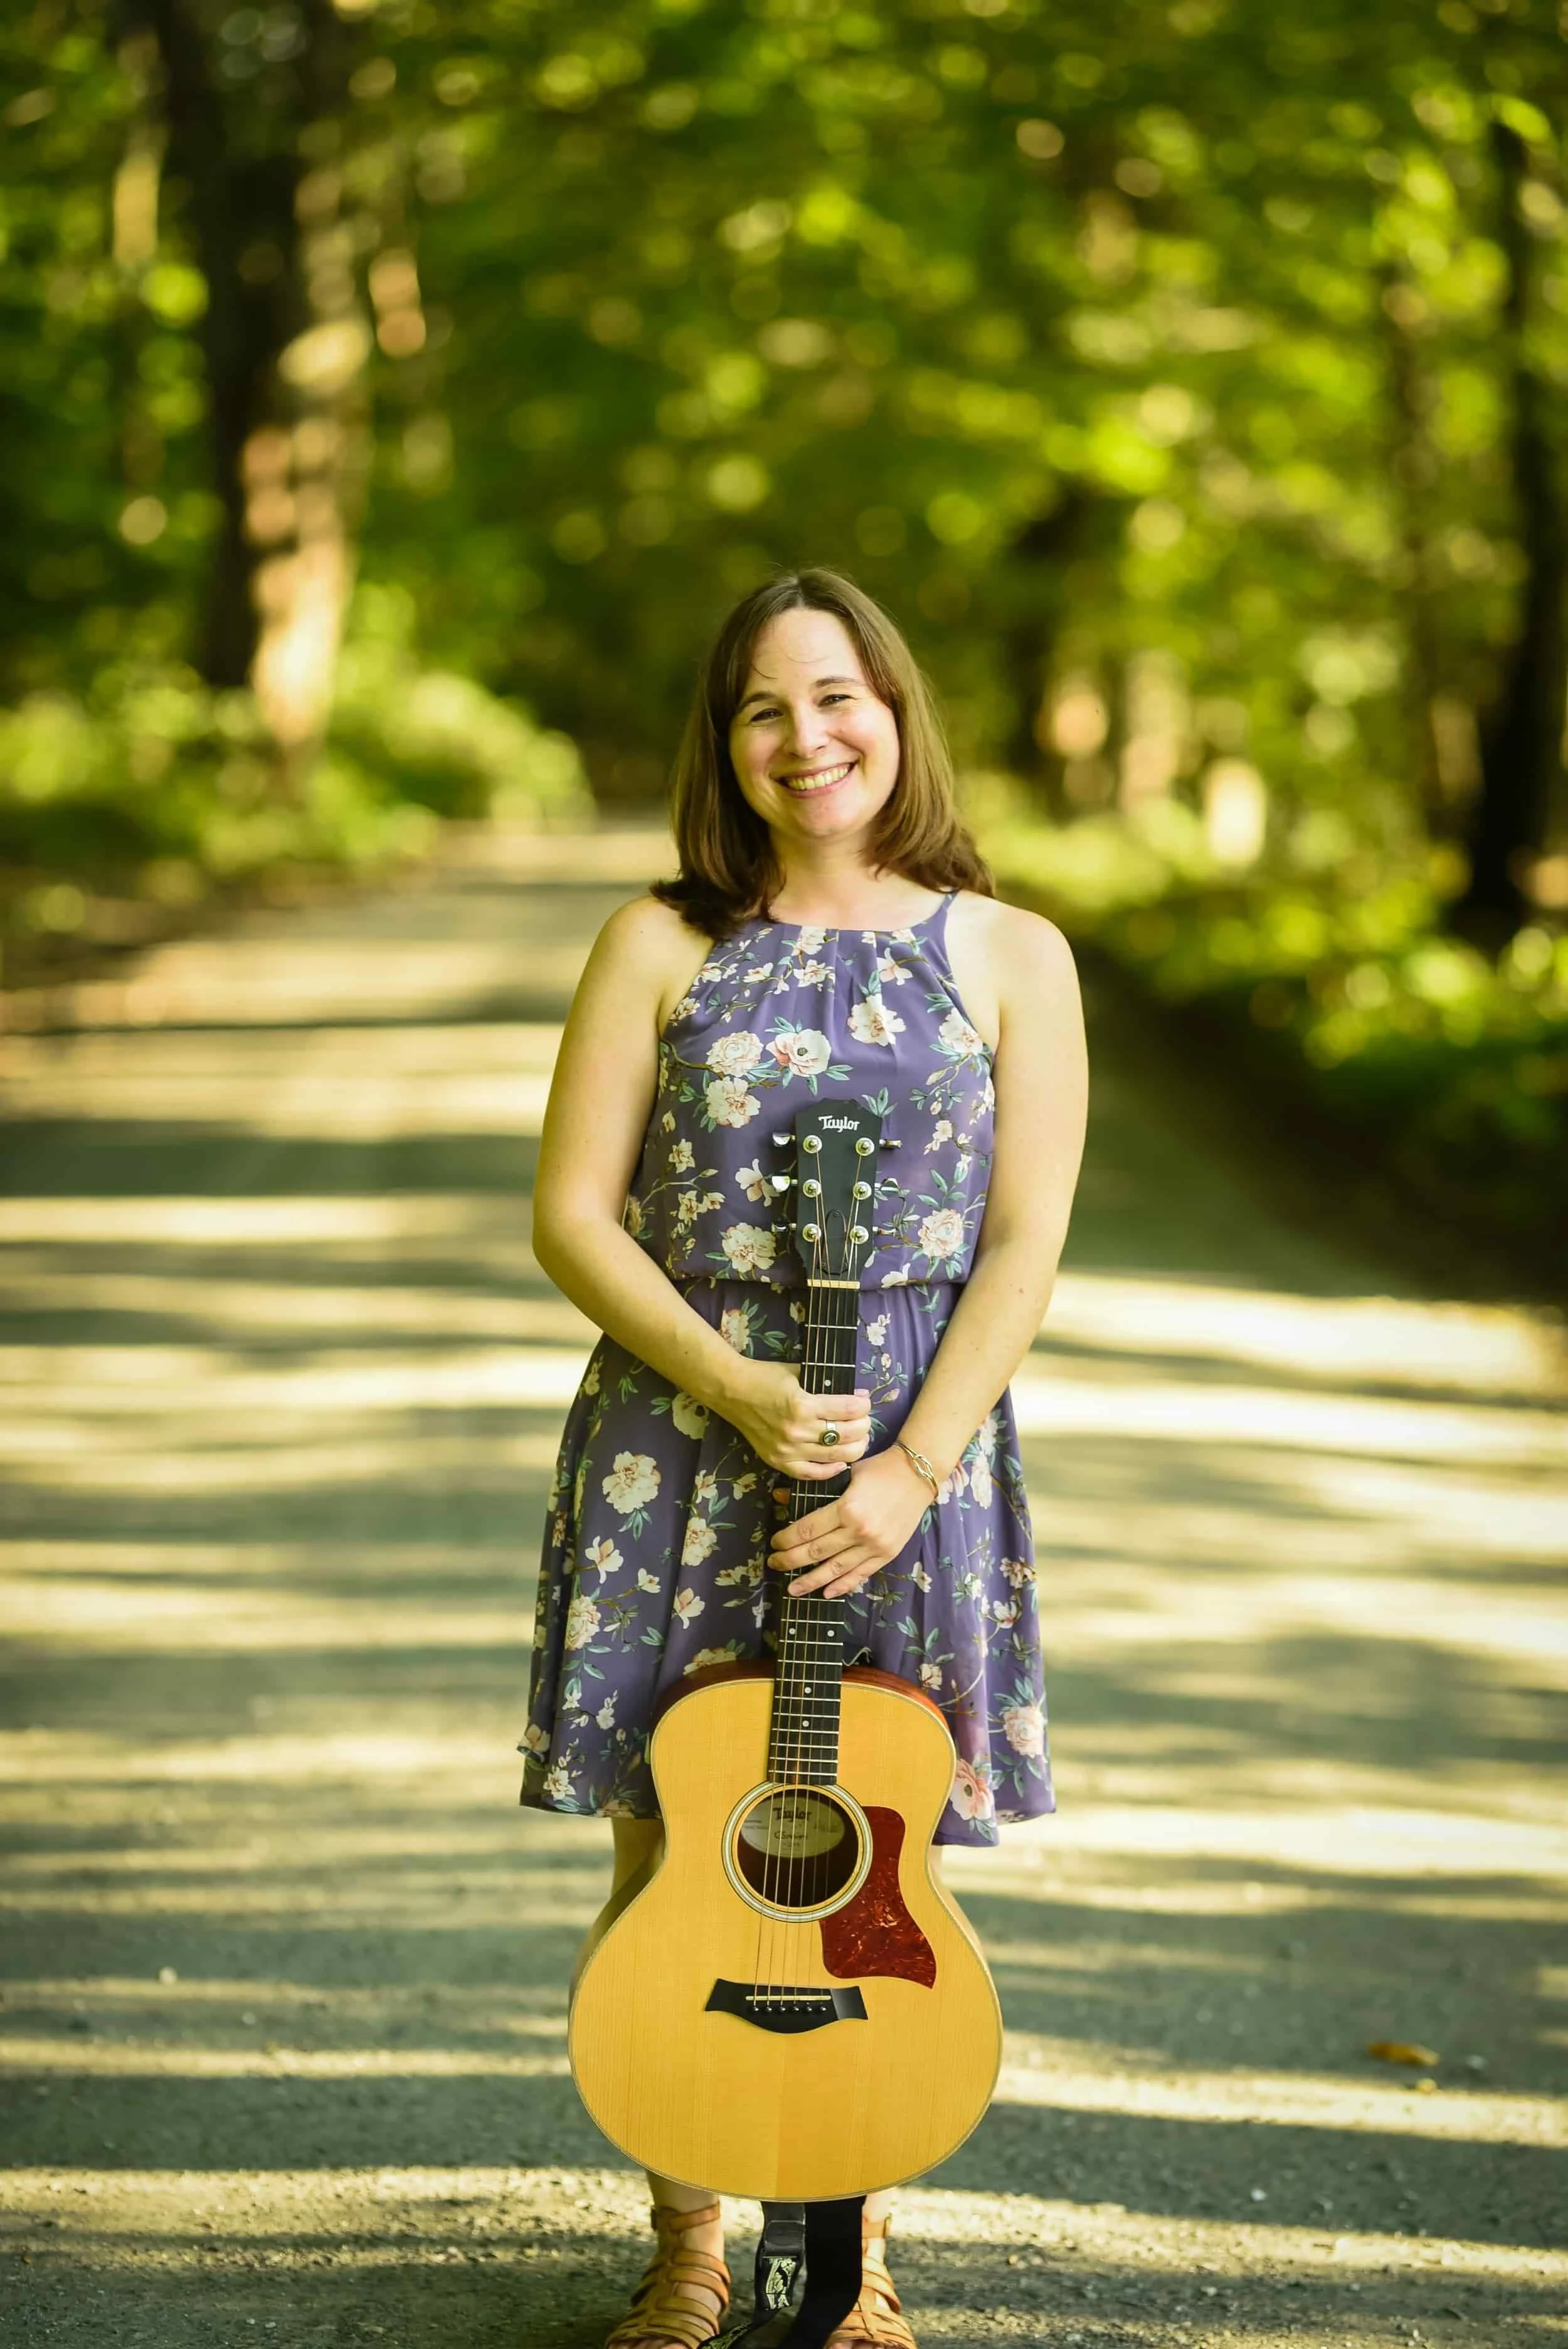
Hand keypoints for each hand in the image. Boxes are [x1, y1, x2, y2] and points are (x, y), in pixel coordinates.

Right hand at [722, 1361, 871, 1479]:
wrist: (731, 1391)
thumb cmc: (765, 1376)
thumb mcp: (799, 1372)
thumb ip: (827, 1385)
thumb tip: (857, 1397)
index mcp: (803, 1405)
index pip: (848, 1410)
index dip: (863, 1405)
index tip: (864, 1401)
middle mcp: (797, 1430)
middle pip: (847, 1435)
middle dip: (864, 1426)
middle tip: (864, 1420)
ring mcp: (788, 1450)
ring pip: (835, 1456)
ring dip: (854, 1447)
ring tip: (858, 1438)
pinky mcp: (778, 1462)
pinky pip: (811, 1474)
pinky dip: (831, 1470)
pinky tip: (841, 1462)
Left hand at [770, 1446, 932, 1599]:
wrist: (918, 1475)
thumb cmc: (879, 1470)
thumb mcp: (845, 1474)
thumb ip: (814, 1489)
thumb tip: (779, 1497)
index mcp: (846, 1508)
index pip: (807, 1530)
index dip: (787, 1539)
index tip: (774, 1543)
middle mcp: (859, 1531)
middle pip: (817, 1552)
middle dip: (791, 1560)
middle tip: (774, 1564)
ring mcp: (874, 1546)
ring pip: (836, 1569)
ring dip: (811, 1581)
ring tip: (792, 1589)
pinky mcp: (887, 1554)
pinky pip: (860, 1574)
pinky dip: (842, 1585)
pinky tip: (826, 1592)